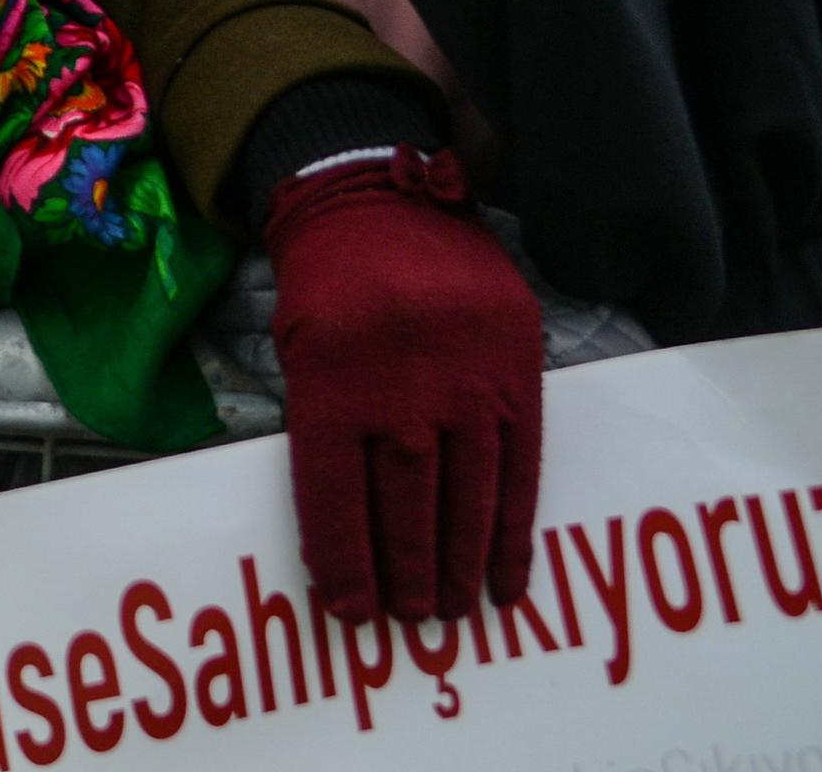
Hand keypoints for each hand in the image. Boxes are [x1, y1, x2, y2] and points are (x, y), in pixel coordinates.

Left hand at [263, 149, 542, 620]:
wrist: (381, 199)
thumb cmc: (328, 288)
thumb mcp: (300, 352)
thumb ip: (325, 433)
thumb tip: (346, 541)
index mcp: (330, 379)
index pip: (333, 493)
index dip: (343, 559)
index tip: (351, 612)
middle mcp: (400, 384)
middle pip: (405, 504)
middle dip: (407, 573)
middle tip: (411, 622)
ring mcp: (466, 378)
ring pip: (467, 494)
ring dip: (461, 564)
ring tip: (454, 612)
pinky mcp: (518, 369)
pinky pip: (521, 467)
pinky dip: (514, 530)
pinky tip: (508, 578)